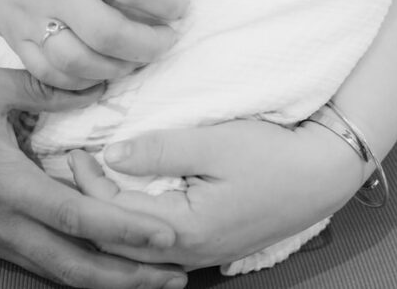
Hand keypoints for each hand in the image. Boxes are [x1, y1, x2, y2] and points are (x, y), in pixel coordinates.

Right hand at [0, 0, 189, 87]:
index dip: (165, 2)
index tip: (181, 6)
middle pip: (107, 33)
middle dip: (149, 45)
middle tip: (168, 39)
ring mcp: (31, 17)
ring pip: (78, 62)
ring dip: (119, 68)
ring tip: (139, 57)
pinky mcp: (15, 39)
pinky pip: (50, 75)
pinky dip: (83, 82)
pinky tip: (105, 70)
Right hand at [0, 66, 188, 288]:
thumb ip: (47, 89)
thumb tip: (101, 87)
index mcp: (8, 186)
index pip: (76, 218)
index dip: (123, 230)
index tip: (164, 237)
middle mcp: (4, 225)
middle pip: (74, 267)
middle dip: (128, 278)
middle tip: (176, 276)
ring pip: (59, 273)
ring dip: (108, 281)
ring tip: (152, 279)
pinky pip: (42, 264)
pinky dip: (79, 271)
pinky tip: (106, 267)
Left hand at [66, 120, 365, 268]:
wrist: (321, 175)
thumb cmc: (272, 156)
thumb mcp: (215, 143)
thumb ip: (160, 150)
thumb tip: (110, 154)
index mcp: (184, 230)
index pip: (114, 214)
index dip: (88, 184)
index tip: (78, 150)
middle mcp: (187, 253)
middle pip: (117, 242)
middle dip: (90, 206)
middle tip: (74, 169)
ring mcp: (199, 254)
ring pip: (134, 249)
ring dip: (109, 219)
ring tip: (92, 186)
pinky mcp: (208, 245)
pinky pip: (156, 246)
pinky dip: (133, 226)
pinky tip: (127, 204)